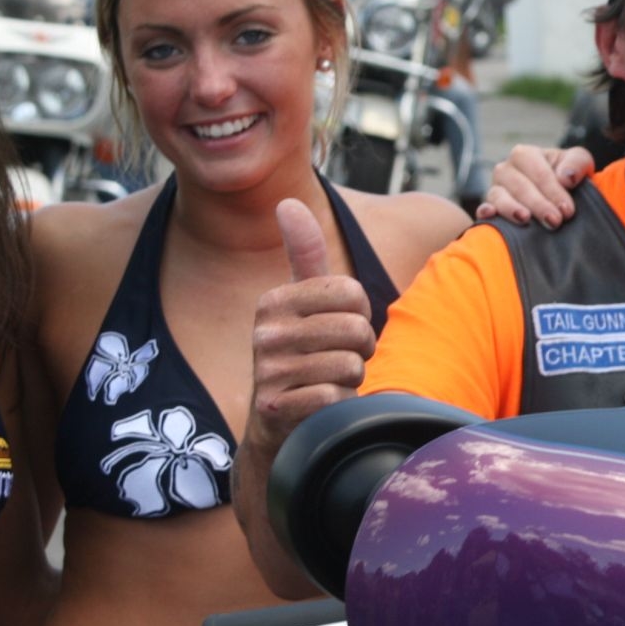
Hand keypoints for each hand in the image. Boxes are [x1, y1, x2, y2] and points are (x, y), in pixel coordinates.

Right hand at [249, 200, 375, 446]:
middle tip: (338, 358)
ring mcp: (267, 370)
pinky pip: (336, 394)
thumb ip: (304, 254)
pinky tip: (319, 404)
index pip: (352, 291)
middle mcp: (264, 332)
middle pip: (355, 327)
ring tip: (329, 379)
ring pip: (350, 364)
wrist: (278, 423)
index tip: (340, 326)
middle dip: (360, 348)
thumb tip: (286, 202)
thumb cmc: (303, 353)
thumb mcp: (303, 303)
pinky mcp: (276, 406)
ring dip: (351, 377)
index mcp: (274, 300)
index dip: (360, 313)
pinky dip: (339, 402)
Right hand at [476, 143, 595, 225]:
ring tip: (525, 219)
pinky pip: (483, 208)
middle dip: (538, 204)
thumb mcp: (579, 163)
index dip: (553, 190)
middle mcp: (506, 169)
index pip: (537, 171)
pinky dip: (485, 212)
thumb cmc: (567, 177)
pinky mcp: (489, 207)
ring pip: (499, 196)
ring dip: (512, 208)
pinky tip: (490, 216)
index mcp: (526, 154)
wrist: (558, 197)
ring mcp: (495, 188)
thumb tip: (566, 178)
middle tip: (555, 221)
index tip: (568, 210)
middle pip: (519, 185)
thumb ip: (577, 163)